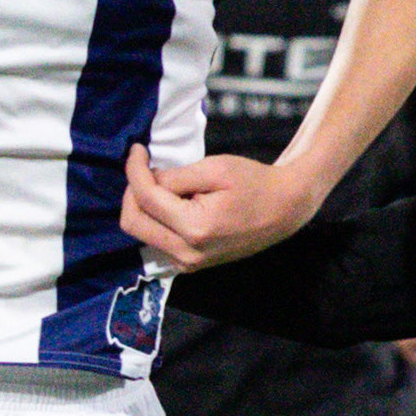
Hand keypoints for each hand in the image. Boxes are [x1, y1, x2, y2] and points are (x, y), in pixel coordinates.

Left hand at [121, 145, 321, 272]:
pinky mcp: (189, 265)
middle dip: (131, 191)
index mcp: (195, 228)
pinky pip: (155, 242)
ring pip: (141, 234)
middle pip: (133, 223)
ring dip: (142, 206)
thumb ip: (175, 177)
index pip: (146, 198)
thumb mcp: (215, 169)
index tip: (137, 150)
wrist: (283, 210)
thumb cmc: (254, 184)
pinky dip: (154, 220)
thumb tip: (145, 180)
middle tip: (143, 168)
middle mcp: (187, 253)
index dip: (134, 170)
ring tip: (159, 183)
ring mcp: (188, 264)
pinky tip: (168, 202)